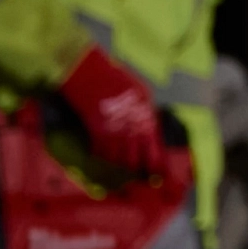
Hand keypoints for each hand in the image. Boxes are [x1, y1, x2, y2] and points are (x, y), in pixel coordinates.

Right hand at [61, 43, 163, 181]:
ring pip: (116, 161)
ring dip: (117, 165)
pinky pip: (99, 153)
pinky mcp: (95, 133)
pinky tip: (99, 155)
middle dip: (135, 170)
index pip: (155, 153)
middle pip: (134, 162)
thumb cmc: (117, 78)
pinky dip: (99, 155)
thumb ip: (147, 113)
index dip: (157, 168)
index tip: (158, 177)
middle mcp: (131, 132)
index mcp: (146, 122)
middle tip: (135, 176)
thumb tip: (150, 127)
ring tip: (117, 168)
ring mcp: (112, 134)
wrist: (89, 71)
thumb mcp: (141, 93)